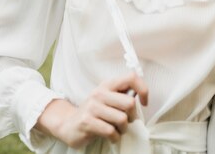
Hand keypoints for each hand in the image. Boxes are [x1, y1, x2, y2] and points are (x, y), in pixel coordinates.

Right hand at [34, 72, 148, 148]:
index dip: (143, 89)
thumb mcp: (107, 99)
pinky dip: (114, 137)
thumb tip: (141, 95)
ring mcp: (92, 107)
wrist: (69, 124)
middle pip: (129, 103)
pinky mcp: (87, 121)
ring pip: (122, 119)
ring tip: (117, 129)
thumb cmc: (94, 112)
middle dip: (132, 117)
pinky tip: (110, 136)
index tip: (144, 102)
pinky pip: (111, 131)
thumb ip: (122, 95)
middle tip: (126, 121)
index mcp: (107, 85)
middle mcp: (100, 93)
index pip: (131, 78)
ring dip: (123, 129)